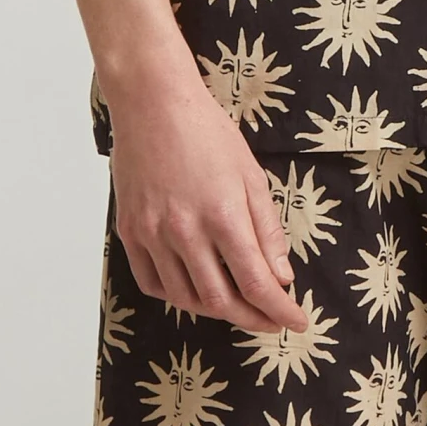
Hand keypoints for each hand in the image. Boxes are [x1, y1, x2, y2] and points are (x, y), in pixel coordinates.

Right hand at [103, 65, 309, 334]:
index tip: (296, 321)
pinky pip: (152, 283)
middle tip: (271, 320)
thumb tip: (281, 276)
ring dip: (216, 310)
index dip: (280, 310)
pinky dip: (177, 295)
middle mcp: (185, 232)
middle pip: (221, 301)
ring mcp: (153, 234)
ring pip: (186, 298)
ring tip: (237, 304)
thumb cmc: (207, 131)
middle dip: (253, 319)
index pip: (256, 283)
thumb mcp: (251, 175)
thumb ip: (267, 230)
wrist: (152, 104)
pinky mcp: (130, 231)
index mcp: (223, 215)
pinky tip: (195, 289)